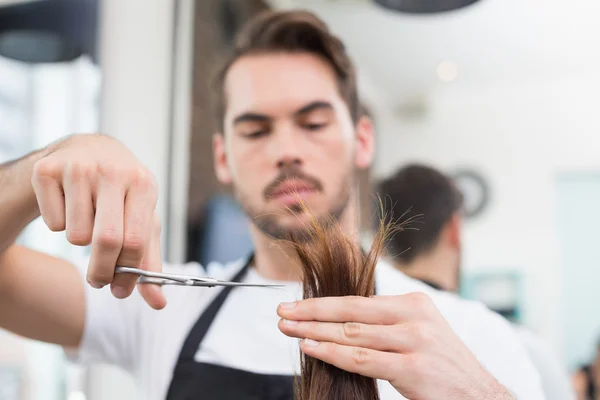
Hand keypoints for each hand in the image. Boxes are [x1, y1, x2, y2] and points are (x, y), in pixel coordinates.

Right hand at [31, 134, 164, 308]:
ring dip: (79, 241)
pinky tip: (67, 204)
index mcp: (144, 184)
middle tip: (97, 281)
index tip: (120, 291)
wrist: (83, 151)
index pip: (137, 240)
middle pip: (107, 240)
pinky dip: (58, 224)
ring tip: (87, 223)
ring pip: (76, 235)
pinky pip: (52, 222)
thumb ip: (149, 261)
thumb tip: (159, 303)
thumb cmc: (119, 194)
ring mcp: (79, 167)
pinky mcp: (47, 169)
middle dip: (101, 272)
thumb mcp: (141, 219)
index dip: (129, 274)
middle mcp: (114, 171)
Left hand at [277, 292, 512, 399]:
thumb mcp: (420, 331)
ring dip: (315, 332)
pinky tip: (309, 348)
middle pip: (350, 313)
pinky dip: (332, 353)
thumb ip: (386, 322)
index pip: (357, 301)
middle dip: (311, 313)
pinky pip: (362, 359)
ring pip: (351, 334)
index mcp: (413, 303)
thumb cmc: (442, 364)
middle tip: (282, 312)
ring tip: (289, 329)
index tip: (294, 305)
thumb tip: (339, 319)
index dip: (322, 303)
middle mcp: (414, 317)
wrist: (480, 395)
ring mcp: (415, 342)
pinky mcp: (414, 368)